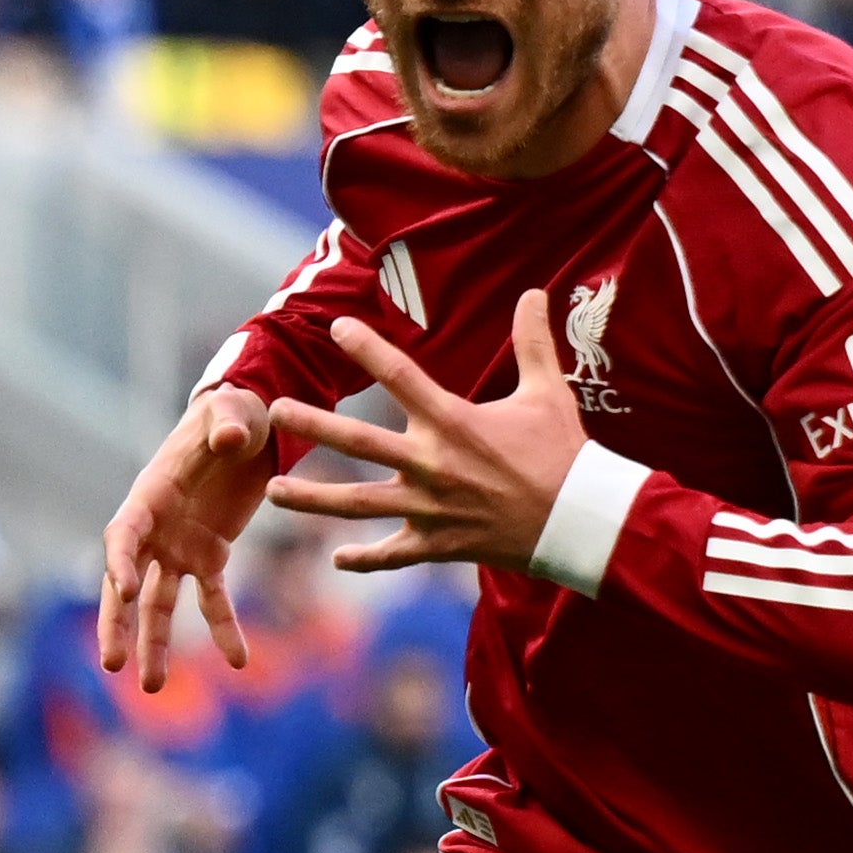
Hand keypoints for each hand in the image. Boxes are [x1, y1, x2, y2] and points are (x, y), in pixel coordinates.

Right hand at [97, 387, 274, 692]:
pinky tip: (239, 660)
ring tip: (151, 687)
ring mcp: (177, 548)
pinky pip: (212, 600)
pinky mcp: (208, 557)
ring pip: (158, 604)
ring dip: (155, 644)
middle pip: (125, 584)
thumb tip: (230, 438)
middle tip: (113, 663)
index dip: (120, 562)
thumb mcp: (232, 411)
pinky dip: (223, 629)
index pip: (124, 534)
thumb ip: (228, 423)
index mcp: (150, 495)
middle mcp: (155, 529)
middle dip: (118, 624)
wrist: (248, 425)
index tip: (126, 590)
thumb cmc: (232, 413)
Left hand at [270, 291, 585, 577]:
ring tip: (272, 492)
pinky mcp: (437, 543)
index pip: (401, 376)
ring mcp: (430, 508)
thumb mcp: (547, 393)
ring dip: (312, 500)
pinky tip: (334, 559)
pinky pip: (392, 554)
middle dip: (314, 424)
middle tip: (275, 409)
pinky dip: (364, 559)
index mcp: (454, 422)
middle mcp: (432, 465)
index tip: (336, 327)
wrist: (580, 520)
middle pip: (359, 442)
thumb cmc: (562, 453)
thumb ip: (533, 343)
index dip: (367, 349)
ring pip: (358, 504)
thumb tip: (534, 293)